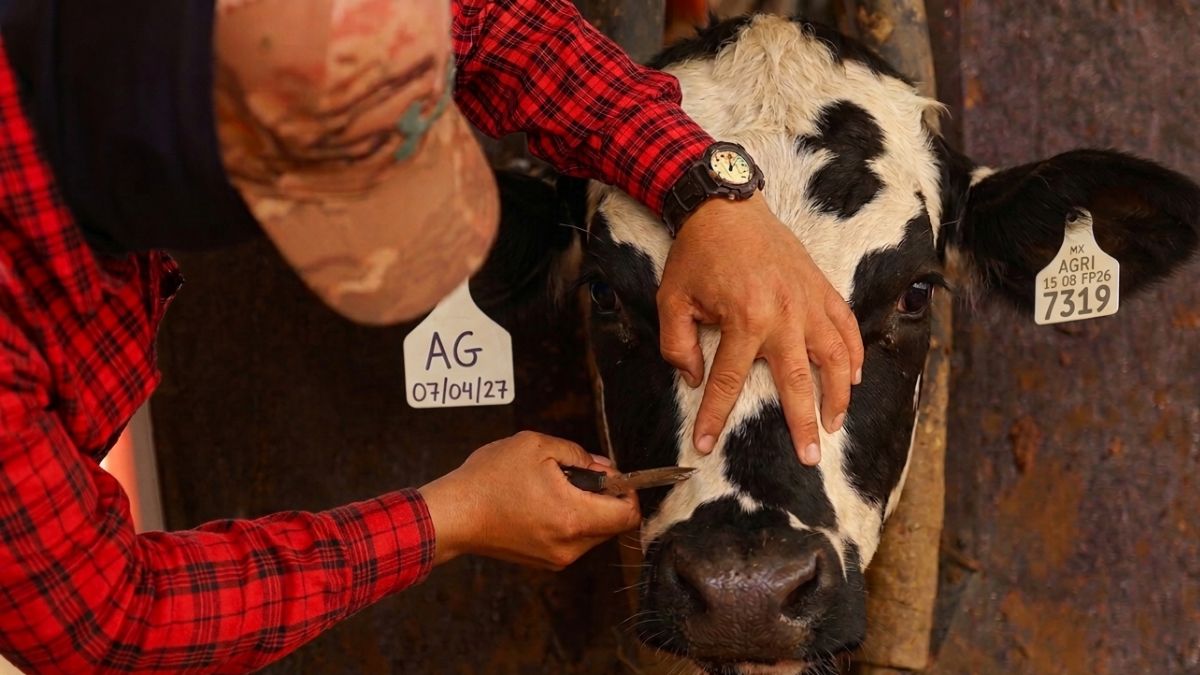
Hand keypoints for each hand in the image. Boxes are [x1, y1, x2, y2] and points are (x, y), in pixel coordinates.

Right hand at [418, 431, 639, 569]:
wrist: (453, 514)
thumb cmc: (489, 479)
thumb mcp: (535, 446)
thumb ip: (577, 454)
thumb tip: (602, 467)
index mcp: (573, 517)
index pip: (628, 515)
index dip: (628, 491)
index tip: (611, 475)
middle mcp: (570, 545)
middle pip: (612, 524)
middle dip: (604, 497)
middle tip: (577, 474)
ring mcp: (556, 558)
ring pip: (593, 533)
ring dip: (585, 509)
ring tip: (553, 487)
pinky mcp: (544, 562)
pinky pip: (572, 540)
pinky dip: (568, 521)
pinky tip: (542, 502)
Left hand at [657, 192, 863, 465]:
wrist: (724, 204)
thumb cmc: (697, 253)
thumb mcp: (672, 300)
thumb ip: (678, 344)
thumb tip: (694, 379)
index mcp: (744, 319)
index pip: (729, 382)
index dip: (715, 417)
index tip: (705, 445)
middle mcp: (783, 314)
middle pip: (797, 380)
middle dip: (802, 422)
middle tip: (809, 457)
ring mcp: (807, 300)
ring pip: (834, 356)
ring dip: (837, 394)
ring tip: (835, 424)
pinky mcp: (820, 286)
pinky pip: (845, 324)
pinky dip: (853, 352)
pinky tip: (852, 376)